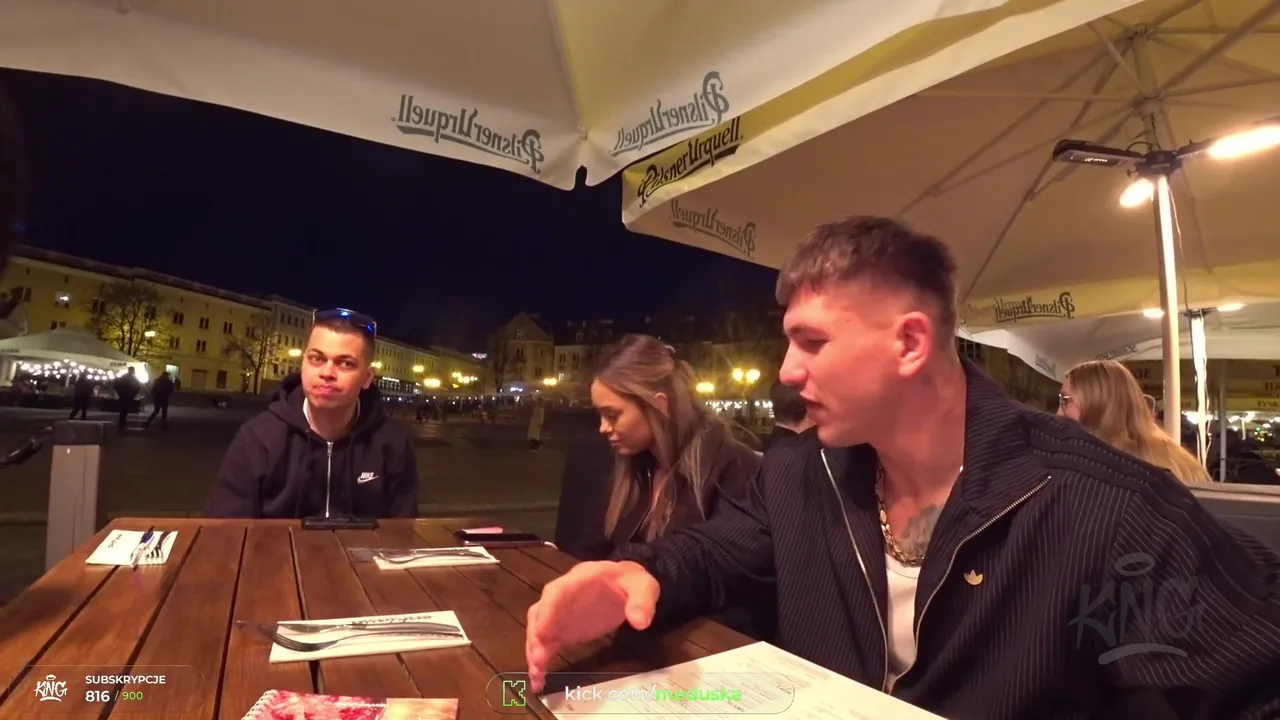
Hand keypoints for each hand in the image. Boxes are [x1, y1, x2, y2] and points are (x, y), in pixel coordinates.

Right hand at [525, 560, 658, 692]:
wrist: (625, 585)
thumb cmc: (630, 582)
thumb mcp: (642, 585)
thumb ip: (642, 600)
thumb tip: (640, 622)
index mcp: (579, 579)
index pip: (557, 592)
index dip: (548, 612)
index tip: (542, 632)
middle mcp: (562, 597)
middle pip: (540, 613)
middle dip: (536, 637)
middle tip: (539, 661)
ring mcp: (560, 615)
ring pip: (538, 631)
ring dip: (535, 652)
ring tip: (536, 676)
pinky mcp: (563, 631)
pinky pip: (546, 645)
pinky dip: (541, 662)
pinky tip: (539, 680)